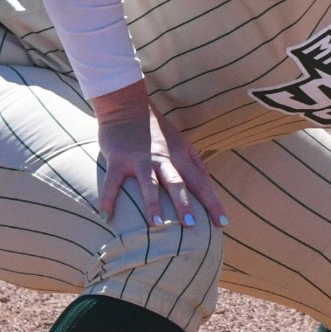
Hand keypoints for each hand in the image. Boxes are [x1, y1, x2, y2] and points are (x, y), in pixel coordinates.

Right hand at [89, 80, 227, 228]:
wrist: (127, 105)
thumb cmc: (157, 131)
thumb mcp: (182, 144)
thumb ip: (195, 164)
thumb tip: (209, 186)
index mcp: (181, 157)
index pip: (201, 183)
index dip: (213, 203)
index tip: (223, 223)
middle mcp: (163, 159)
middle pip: (177, 183)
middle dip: (185, 204)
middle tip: (192, 226)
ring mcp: (140, 159)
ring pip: (149, 183)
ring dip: (153, 203)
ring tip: (157, 224)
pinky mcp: (118, 159)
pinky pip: (113, 182)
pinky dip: (108, 199)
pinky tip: (106, 217)